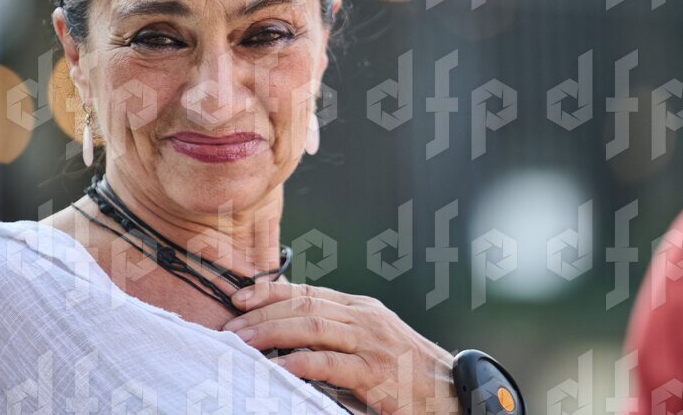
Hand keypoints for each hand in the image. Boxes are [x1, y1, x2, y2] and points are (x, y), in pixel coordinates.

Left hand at [221, 281, 460, 414]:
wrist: (452, 392)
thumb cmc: (406, 372)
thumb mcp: (370, 342)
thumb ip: (337, 335)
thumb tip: (290, 337)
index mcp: (360, 307)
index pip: (307, 291)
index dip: (270, 292)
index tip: (239, 298)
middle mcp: (363, 318)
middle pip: (303, 306)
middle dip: (261, 315)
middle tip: (230, 328)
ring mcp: (370, 343)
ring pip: (311, 328)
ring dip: (270, 334)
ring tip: (242, 345)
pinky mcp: (375, 373)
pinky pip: (329, 364)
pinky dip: (300, 364)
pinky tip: (277, 369)